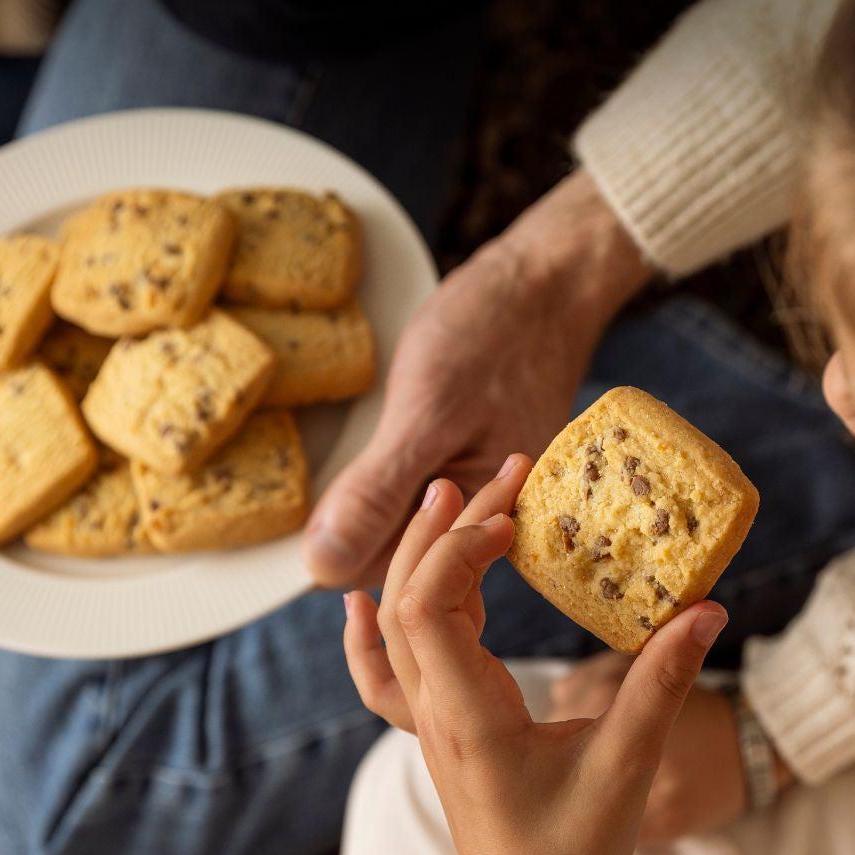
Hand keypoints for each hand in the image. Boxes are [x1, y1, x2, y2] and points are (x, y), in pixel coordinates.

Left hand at [304, 171, 651, 587]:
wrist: (547, 279)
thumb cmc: (495, 335)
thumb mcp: (427, 412)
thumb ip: (378, 493)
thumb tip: (322, 565)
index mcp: (487, 529)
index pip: (393, 575)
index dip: (341, 550)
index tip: (306, 515)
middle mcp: (487, 526)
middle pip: (397, 557)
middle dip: (353, 526)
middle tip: (342, 460)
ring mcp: (479, 497)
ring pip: (402, 526)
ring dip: (368, 500)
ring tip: (366, 445)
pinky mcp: (469, 468)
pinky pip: (417, 496)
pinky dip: (390, 477)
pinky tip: (382, 444)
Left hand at [343, 457, 727, 854]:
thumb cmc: (578, 852)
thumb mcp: (627, 766)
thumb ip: (663, 685)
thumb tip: (706, 608)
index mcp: (470, 722)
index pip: (429, 611)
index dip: (458, 548)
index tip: (513, 512)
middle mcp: (436, 717)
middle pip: (408, 603)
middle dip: (447, 530)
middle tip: (498, 473)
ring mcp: (428, 727)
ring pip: (399, 629)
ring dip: (423, 560)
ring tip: (455, 498)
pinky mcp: (438, 734)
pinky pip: (386, 675)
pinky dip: (371, 632)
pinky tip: (358, 604)